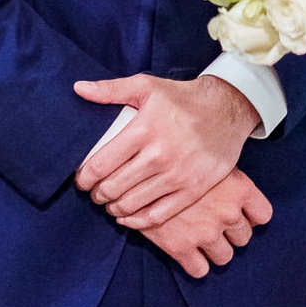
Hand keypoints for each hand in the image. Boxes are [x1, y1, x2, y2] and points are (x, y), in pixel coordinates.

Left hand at [71, 74, 255, 229]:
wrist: (227, 109)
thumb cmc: (182, 97)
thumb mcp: (146, 85)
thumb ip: (110, 89)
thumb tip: (78, 88)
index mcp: (143, 129)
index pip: (101, 164)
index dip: (84, 177)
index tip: (82, 179)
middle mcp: (159, 155)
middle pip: (113, 187)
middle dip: (97, 194)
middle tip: (94, 192)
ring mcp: (177, 175)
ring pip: (132, 204)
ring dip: (113, 208)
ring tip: (109, 203)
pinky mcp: (192, 190)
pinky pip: (157, 215)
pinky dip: (137, 221)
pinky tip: (127, 217)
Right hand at [141, 169, 271, 277]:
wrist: (135, 167)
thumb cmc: (175, 156)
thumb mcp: (207, 157)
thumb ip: (224, 176)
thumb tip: (233, 189)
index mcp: (239, 187)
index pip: (263, 215)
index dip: (251, 216)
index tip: (239, 213)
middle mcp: (227, 212)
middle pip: (244, 237)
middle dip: (230, 233)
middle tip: (213, 222)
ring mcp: (206, 232)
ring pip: (225, 257)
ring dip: (214, 250)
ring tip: (198, 236)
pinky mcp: (181, 247)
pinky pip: (200, 270)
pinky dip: (195, 264)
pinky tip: (186, 250)